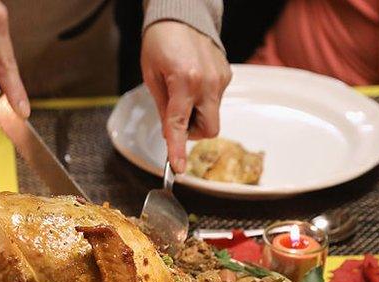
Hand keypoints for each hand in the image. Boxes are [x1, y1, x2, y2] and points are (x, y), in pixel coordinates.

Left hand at [141, 21, 231, 172]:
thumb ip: (163, 108)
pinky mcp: (227, 75)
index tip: (178, 168)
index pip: (181, 125)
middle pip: (208, 129)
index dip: (178, 150)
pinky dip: (203, 100)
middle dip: (193, 132)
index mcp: (184, 81)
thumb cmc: (160, 43)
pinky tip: (193, 81)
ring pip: (213, 115)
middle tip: (178, 117)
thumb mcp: (152, 77)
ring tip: (183, 91)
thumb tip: (170, 134)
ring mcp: (221, 79)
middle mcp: (207, 82)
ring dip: (197, 114)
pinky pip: (216, 100)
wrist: (182, 15)